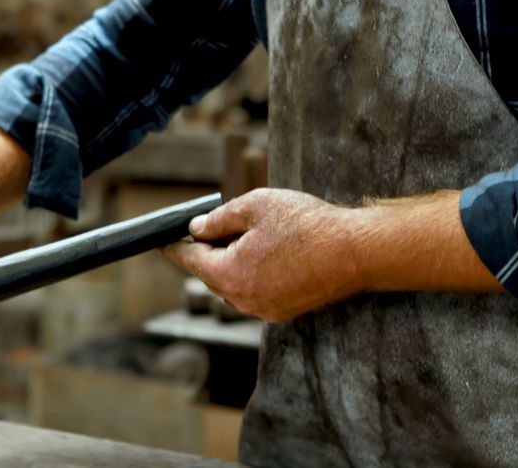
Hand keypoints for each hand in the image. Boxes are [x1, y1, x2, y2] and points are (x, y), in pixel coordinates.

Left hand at [160, 188, 363, 321]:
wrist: (355, 251)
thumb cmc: (307, 225)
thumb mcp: (256, 206)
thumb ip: (219, 218)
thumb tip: (197, 229)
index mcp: (230, 274)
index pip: (190, 260)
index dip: (174, 246)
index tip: (162, 241)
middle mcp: (243, 300)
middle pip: (212, 274)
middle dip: (210, 250)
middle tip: (217, 225)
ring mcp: (264, 310)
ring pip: (235, 284)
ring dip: (235, 262)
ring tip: (255, 235)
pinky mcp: (284, 311)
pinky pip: (256, 291)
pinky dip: (255, 273)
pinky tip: (274, 253)